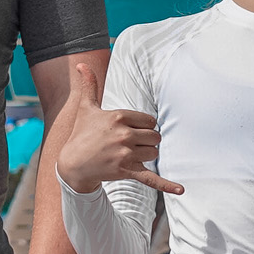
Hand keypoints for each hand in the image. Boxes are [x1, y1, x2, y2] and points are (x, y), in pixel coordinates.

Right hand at [57, 62, 180, 196]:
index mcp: (119, 117)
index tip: (127, 131)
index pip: (150, 120)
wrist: (73, 164)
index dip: (142, 127)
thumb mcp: (86, 108)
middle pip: (155, 136)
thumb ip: (89, 85)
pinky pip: (152, 179)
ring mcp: (125, 154)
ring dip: (146, 155)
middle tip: (128, 145)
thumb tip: (81, 63)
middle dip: (146, 141)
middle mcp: (124, 134)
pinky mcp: (127, 171)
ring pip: (154, 153)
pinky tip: (181, 191)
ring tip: (128, 156)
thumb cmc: (81, 134)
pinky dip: (167, 185)